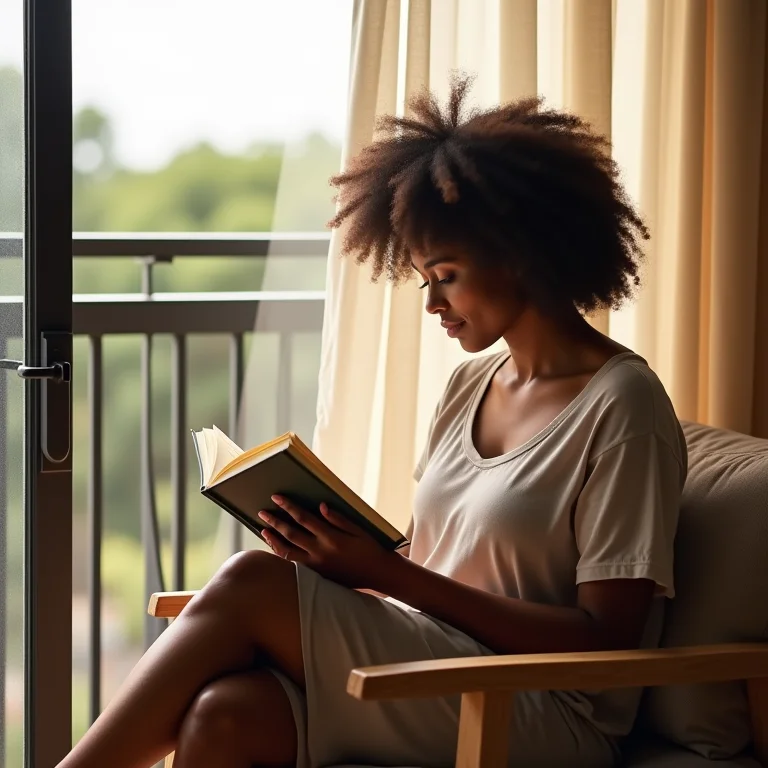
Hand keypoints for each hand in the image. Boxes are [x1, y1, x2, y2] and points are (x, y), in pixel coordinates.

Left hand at [257, 495, 401, 590]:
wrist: (379, 575)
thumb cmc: (370, 549)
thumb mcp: (358, 530)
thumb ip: (338, 518)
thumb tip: (321, 506)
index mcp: (331, 538)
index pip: (304, 518)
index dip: (289, 507)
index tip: (276, 497)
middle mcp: (321, 552)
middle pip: (291, 534)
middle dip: (275, 521)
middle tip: (262, 511)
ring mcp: (317, 566)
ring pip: (288, 552)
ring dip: (274, 540)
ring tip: (264, 530)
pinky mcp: (317, 576)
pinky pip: (294, 565)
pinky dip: (282, 555)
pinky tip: (276, 548)